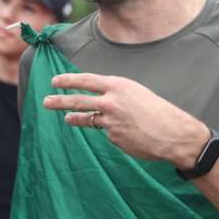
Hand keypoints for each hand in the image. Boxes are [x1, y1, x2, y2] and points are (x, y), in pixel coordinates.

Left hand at [43, 73, 208, 167]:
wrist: (173, 134)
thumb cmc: (158, 111)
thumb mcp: (136, 93)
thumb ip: (114, 93)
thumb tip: (96, 98)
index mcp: (118, 86)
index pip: (86, 81)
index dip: (68, 80)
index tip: (55, 81)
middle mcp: (110, 102)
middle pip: (78, 100)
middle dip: (59, 101)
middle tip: (46, 101)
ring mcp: (110, 122)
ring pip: (87, 118)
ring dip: (74, 118)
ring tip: (66, 118)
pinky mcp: (113, 138)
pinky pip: (107, 132)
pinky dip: (113, 132)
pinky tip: (126, 133)